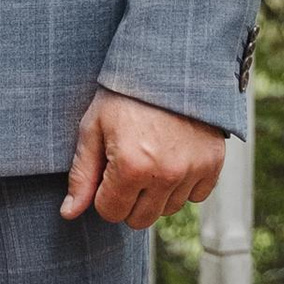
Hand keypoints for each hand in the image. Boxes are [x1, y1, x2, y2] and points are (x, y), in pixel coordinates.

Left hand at [62, 90, 226, 232]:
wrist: (169, 64)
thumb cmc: (124, 94)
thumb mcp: (93, 127)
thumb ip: (82, 174)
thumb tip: (69, 214)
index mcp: (131, 167)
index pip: (110, 212)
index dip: (102, 194)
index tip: (105, 171)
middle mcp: (166, 175)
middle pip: (140, 219)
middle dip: (127, 199)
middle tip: (126, 167)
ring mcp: (193, 171)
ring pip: (168, 210)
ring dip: (155, 194)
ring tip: (149, 157)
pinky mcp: (214, 163)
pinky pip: (196, 196)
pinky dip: (183, 184)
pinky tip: (172, 157)